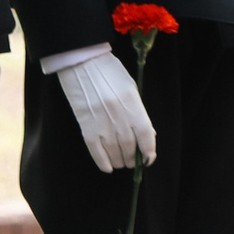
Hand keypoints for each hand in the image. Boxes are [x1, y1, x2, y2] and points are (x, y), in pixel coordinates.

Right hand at [55, 53, 155, 173]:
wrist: (84, 66)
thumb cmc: (111, 73)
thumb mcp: (131, 89)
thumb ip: (138, 111)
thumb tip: (145, 133)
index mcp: (134, 107)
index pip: (146, 136)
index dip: (149, 150)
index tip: (149, 158)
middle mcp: (120, 119)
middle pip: (130, 147)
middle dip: (133, 158)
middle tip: (133, 162)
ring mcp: (102, 125)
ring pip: (114, 152)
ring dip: (120, 161)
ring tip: (123, 163)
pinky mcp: (86, 128)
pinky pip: (96, 151)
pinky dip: (103, 162)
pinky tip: (108, 167)